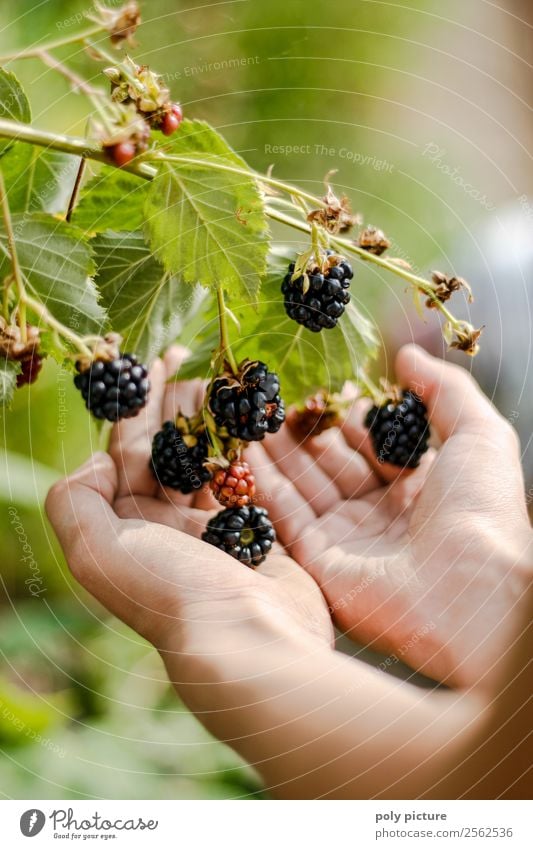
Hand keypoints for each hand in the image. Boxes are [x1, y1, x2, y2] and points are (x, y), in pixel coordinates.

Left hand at [45, 348, 332, 661]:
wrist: (249, 638)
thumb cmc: (170, 592)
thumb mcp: (97, 550)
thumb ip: (75, 499)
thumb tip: (99, 458)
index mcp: (124, 525)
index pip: (126, 446)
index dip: (137, 400)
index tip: (156, 357)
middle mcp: (164, 525)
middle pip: (167, 447)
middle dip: (177, 402)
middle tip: (195, 359)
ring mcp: (211, 528)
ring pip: (208, 458)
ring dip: (213, 419)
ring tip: (225, 380)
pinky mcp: (255, 532)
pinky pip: (246, 479)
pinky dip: (247, 448)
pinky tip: (254, 419)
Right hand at [246, 345, 531, 686]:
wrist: (470, 590)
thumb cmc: (482, 511)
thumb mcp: (479, 434)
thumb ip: (444, 388)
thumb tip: (405, 354)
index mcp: (421, 487)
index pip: (373, 444)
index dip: (347, 417)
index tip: (319, 386)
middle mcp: (382, 514)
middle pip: (333, 464)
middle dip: (304, 431)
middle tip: (273, 397)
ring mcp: (349, 540)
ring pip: (303, 486)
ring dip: (276, 451)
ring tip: (246, 414)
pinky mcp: (319, 564)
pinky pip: (285, 516)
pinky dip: (262, 483)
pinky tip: (241, 450)